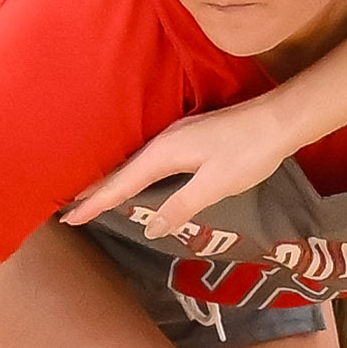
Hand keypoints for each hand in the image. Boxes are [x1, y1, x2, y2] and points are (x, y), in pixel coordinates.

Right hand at [65, 94, 298, 235]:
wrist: (278, 120)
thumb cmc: (248, 153)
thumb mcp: (214, 186)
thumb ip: (181, 206)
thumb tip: (150, 228)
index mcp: (163, 154)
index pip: (120, 185)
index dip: (95, 204)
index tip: (69, 218)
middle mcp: (163, 142)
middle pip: (121, 171)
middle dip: (94, 191)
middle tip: (68, 209)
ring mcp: (175, 136)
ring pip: (134, 163)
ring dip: (112, 180)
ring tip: (93, 196)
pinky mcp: (188, 136)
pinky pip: (149, 158)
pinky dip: (133, 172)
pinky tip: (136, 177)